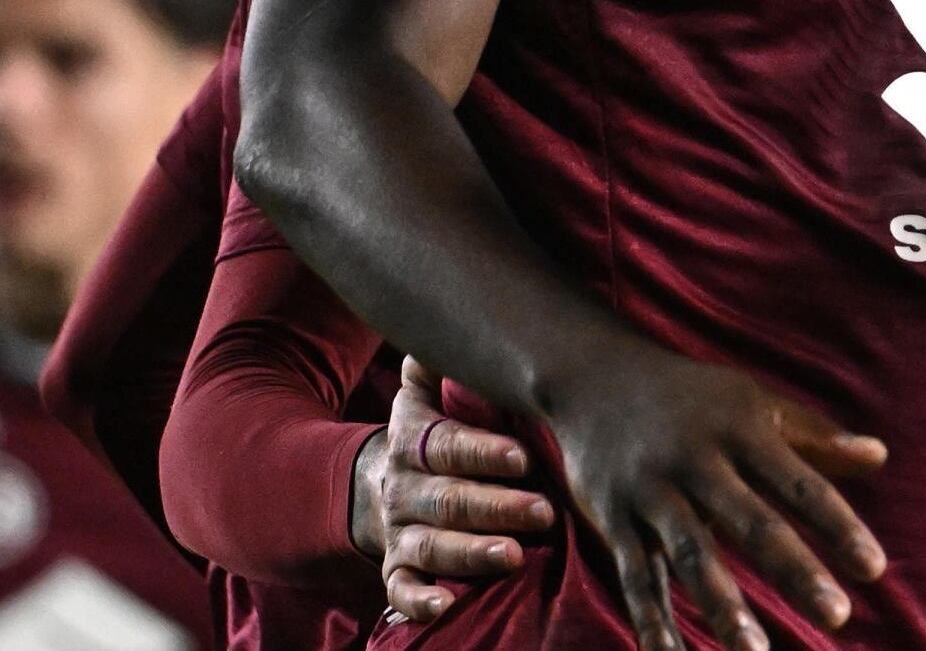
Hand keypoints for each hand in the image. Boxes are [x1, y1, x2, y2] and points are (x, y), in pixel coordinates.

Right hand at [362, 357, 554, 623]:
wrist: (378, 482)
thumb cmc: (430, 433)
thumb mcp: (425, 395)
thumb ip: (436, 365)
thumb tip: (452, 323)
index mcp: (413, 439)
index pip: (447, 444)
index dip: (482, 452)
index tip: (522, 458)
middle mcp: (403, 487)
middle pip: (448, 499)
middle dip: (496, 507)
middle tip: (544, 512)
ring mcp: (398, 530)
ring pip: (430, 545)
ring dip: (470, 553)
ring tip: (512, 557)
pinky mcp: (395, 567)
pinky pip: (399, 589)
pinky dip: (419, 600)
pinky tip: (445, 605)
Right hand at [542, 339, 887, 650]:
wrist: (598, 377)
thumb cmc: (694, 398)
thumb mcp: (754, 404)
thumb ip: (815, 437)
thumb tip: (880, 457)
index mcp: (742, 431)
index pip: (801, 485)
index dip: (839, 526)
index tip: (874, 569)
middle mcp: (698, 462)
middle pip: (753, 523)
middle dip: (796, 572)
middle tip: (838, 617)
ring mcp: (652, 492)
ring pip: (691, 556)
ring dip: (724, 607)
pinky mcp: (613, 519)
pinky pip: (635, 577)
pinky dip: (652, 621)